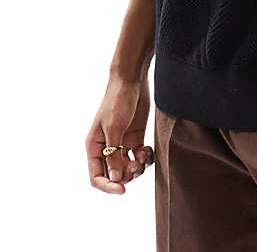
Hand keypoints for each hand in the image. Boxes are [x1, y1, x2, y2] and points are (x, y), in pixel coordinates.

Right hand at [86, 75, 154, 193]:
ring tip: (143, 156)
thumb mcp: (114, 127)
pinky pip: (139, 158)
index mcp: (95, 147)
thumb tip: (115, 178)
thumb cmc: (117, 101)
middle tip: (136, 165)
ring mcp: (122, 144)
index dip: (108, 186)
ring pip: (128, 168)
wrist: (132, 81)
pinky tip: (148, 150)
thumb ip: (113, 154)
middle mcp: (107, 148)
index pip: (97, 176)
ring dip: (137, 168)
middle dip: (126, 175)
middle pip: (114, 175)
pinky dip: (145, 159)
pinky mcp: (136, 138)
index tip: (122, 190)